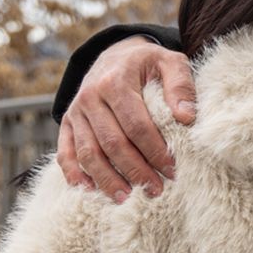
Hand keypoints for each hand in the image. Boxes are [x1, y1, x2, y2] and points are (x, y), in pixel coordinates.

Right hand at [56, 36, 196, 202]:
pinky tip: (90, 191)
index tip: (171, 170)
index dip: (154, 150)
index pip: (136, 125)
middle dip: (135, 171)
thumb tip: (186, 118)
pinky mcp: (67, 123)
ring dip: (107, 179)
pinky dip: (75, 174)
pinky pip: (65, 153)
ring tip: (127, 198)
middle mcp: (91, 96)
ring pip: (88, 153)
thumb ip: (180, 85)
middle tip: (155, 190)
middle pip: (112, 143)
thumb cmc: (148, 64)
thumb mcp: (170, 62)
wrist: (115, 54)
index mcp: (116, 81)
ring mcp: (76, 111)